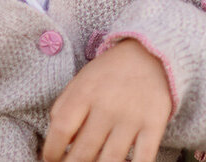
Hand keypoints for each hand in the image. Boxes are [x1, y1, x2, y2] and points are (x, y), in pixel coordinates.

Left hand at [41, 40, 172, 161]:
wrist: (150, 54)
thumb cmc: (109, 74)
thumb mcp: (80, 81)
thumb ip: (63, 109)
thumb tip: (54, 144)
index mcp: (85, 92)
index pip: (61, 130)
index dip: (52, 151)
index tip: (51, 159)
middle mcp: (107, 106)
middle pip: (84, 152)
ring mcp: (132, 117)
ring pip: (110, 161)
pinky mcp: (154, 124)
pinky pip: (142, 158)